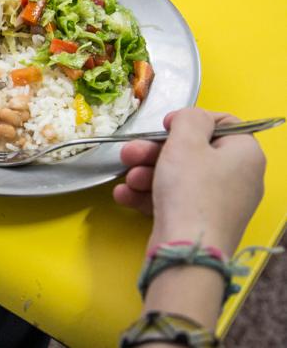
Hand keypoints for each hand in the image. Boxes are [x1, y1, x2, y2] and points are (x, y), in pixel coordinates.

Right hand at [113, 108, 265, 255]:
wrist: (186, 251)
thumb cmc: (191, 190)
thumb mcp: (186, 142)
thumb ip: (188, 118)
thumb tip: (190, 118)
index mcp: (244, 154)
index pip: (223, 123)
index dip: (191, 119)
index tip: (165, 125)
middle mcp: (237, 178)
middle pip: (192, 152)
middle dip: (154, 151)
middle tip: (130, 152)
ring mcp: (218, 203)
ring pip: (177, 177)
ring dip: (146, 174)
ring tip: (127, 179)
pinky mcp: (198, 222)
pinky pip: (174, 200)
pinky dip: (149, 195)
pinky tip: (125, 195)